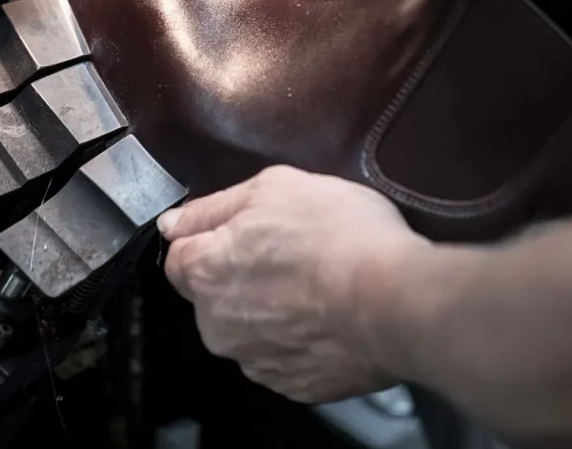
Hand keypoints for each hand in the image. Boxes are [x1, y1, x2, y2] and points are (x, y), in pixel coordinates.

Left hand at [160, 165, 427, 402]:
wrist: (397, 301)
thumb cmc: (339, 236)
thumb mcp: (274, 187)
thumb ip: (214, 206)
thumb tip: (175, 222)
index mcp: (205, 271)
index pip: (180, 255)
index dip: (213, 237)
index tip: (248, 230)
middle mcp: (217, 325)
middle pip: (213, 295)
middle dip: (240, 275)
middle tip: (290, 252)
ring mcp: (255, 361)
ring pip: (247, 328)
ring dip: (269, 309)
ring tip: (317, 285)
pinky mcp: (292, 385)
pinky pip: (283, 355)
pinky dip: (298, 338)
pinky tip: (328, 315)